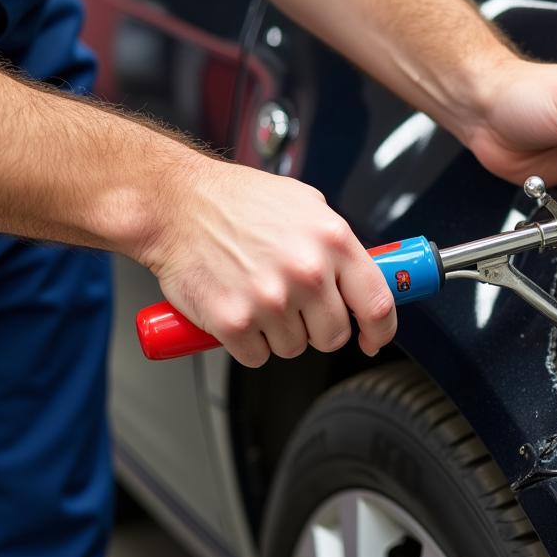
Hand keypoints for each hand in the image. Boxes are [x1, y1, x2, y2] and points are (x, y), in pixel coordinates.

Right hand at [142, 158, 395, 366]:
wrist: (175, 204)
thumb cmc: (238, 201)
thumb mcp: (306, 205)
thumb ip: (338, 244)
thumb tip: (363, 277)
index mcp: (333, 241)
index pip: (378, 303)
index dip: (380, 330)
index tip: (374, 338)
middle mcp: (307, 271)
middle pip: (335, 335)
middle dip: (318, 328)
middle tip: (296, 306)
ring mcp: (270, 299)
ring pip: (294, 347)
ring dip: (279, 333)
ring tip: (258, 296)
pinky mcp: (234, 322)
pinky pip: (257, 356)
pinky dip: (247, 342)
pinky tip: (237, 308)